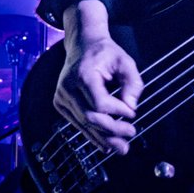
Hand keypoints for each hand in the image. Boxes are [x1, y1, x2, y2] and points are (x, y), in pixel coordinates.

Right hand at [52, 0, 143, 154]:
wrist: (82, 44)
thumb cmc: (105, 53)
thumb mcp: (125, 61)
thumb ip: (133, 83)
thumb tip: (131, 108)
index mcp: (82, 75)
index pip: (100, 103)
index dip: (117, 112)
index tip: (132, 113)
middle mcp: (67, 88)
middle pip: (90, 118)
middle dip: (112, 130)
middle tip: (131, 133)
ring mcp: (61, 97)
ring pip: (83, 124)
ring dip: (103, 139)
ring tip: (121, 148)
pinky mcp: (60, 104)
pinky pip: (78, 123)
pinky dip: (93, 135)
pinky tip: (106, 145)